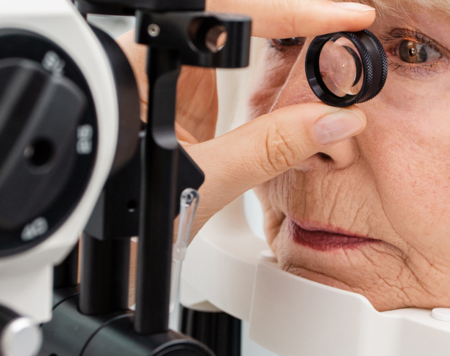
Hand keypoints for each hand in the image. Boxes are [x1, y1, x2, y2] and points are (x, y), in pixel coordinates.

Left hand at [114, 0, 375, 235]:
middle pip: (229, 15)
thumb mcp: (202, 181)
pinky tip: (297, 74)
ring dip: (282, 39)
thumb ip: (270, 148)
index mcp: (139, 65)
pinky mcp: (183, 93)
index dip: (287, 10)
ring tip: (328, 46)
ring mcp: (167, 73)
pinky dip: (269, 68)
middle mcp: (149, 58)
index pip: (220, 12)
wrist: (107, 239)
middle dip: (289, 19)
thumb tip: (332, 120)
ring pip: (233, 34)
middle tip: (342, 21)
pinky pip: (233, 63)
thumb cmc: (123, 209)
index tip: (339, 14)